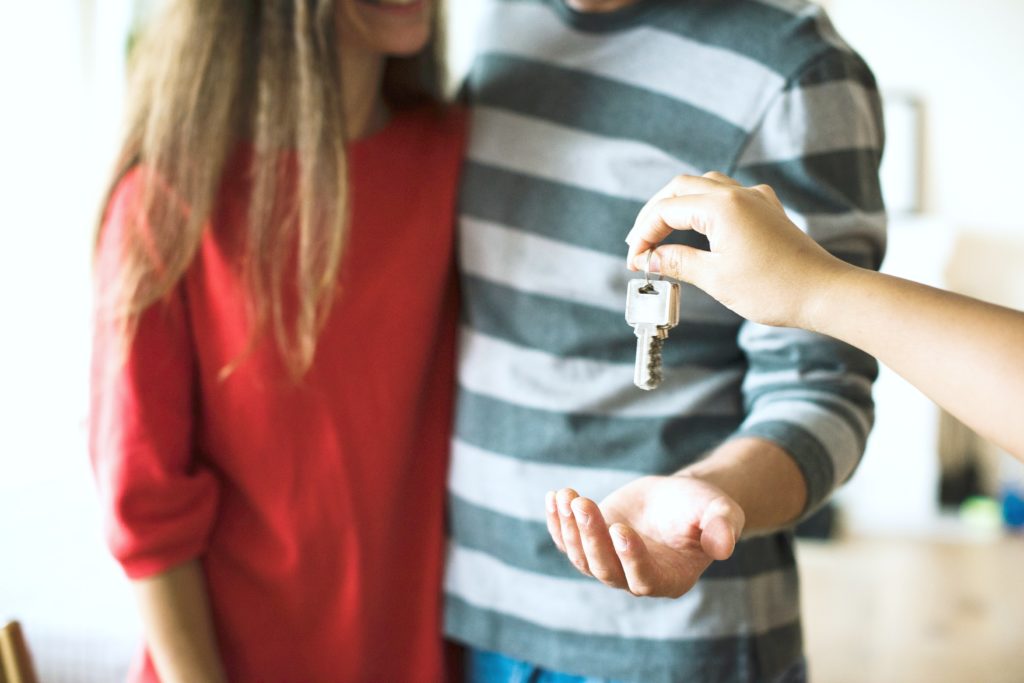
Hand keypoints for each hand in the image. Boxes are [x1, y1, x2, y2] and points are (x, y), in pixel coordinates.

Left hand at [545, 475, 744, 597]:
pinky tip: (553, 497)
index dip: (630, 557)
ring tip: (566, 496)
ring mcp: (610, 563)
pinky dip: (557, 522)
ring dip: (570, 528)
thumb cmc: (703, 508)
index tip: (620, 528)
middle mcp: (635, 578)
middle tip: (583, 503)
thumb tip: (725, 546)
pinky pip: (568, 541)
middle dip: (591, 537)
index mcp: (670, 578)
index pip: (644, 579)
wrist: (679, 498)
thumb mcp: (720, 511)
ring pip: (582, 557)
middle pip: (605, 569)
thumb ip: (723, 527)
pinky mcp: (592, 544)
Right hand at [624, 172, 850, 329]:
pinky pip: (728, 195)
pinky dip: (704, 206)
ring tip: (662, 233)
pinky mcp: (767, 211)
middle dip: (655, 214)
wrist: (825, 293)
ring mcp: (756, 199)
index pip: (666, 210)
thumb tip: (651, 258)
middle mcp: (738, 194)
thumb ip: (678, 262)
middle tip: (640, 244)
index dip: (644, 235)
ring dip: (678, 205)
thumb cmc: (774, 288)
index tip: (634, 262)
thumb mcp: (716, 278)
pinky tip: (700, 227)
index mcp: (721, 206)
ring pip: (704, 186)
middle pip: (680, 188)